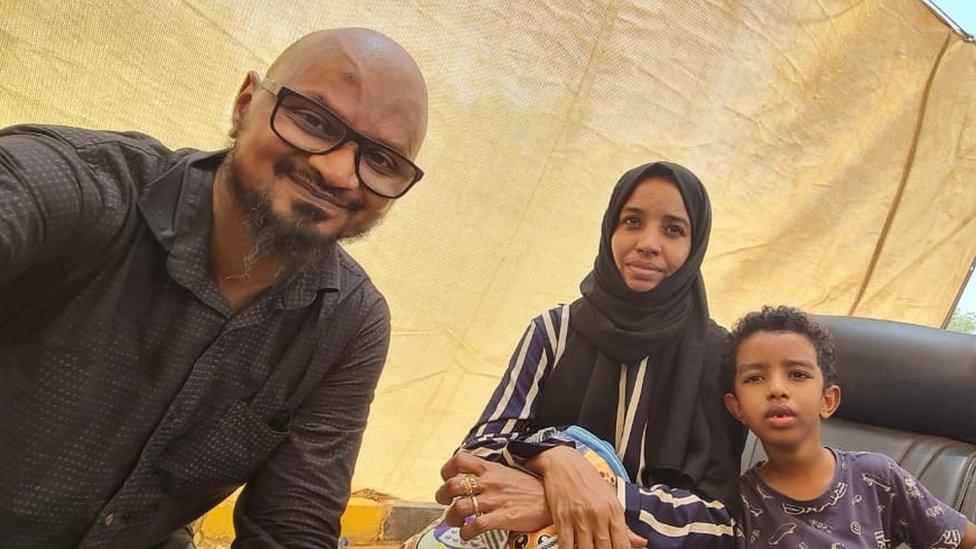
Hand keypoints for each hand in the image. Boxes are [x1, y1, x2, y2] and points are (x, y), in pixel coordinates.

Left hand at [435, 452, 550, 539]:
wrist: (551, 501)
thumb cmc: (530, 488)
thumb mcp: (508, 473)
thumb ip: (490, 474)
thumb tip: (473, 478)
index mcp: (490, 468)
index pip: (459, 460)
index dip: (447, 470)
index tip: (446, 478)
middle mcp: (488, 482)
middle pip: (452, 485)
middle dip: (442, 496)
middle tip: (444, 502)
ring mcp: (494, 500)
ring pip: (459, 507)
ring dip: (451, 517)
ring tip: (456, 522)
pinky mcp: (501, 517)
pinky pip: (475, 525)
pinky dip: (466, 532)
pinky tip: (468, 533)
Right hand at [524, 445, 644, 548]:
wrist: (564, 463)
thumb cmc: (589, 480)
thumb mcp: (611, 498)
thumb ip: (624, 524)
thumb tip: (642, 542)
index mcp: (614, 511)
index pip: (623, 544)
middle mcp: (598, 515)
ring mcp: (580, 517)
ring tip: (588, 547)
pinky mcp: (562, 518)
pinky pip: (566, 545)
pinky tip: (571, 548)